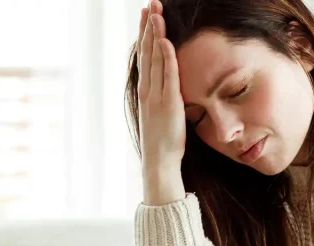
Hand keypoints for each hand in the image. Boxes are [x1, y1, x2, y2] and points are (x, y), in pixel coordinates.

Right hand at [137, 0, 185, 204]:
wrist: (159, 161)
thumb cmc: (162, 142)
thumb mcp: (160, 114)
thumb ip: (162, 97)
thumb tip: (166, 86)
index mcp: (146, 90)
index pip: (145, 56)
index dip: (146, 34)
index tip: (147, 15)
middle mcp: (148, 89)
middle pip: (147, 51)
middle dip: (148, 26)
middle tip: (149, 4)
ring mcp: (156, 95)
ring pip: (154, 58)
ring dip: (155, 35)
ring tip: (155, 13)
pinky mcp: (167, 103)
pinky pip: (167, 75)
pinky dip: (166, 57)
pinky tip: (165, 41)